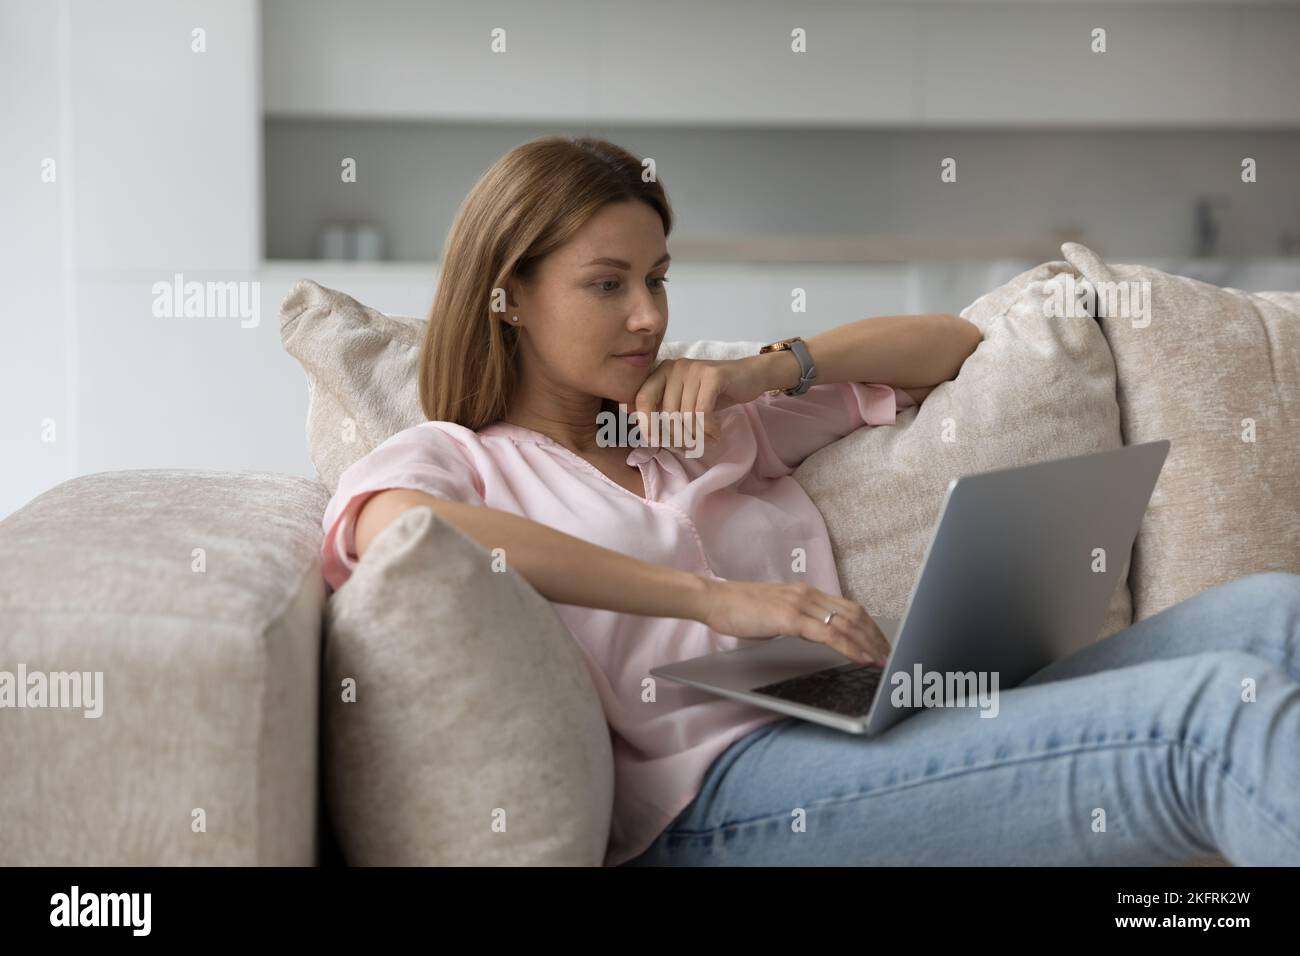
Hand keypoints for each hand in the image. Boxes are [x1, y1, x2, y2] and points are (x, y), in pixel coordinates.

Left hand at [632, 355, 775, 442]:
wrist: (749, 376)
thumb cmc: (714, 391)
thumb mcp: (685, 398)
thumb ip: (660, 404)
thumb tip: (629, 413)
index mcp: (663, 371)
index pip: (643, 398)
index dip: (646, 423)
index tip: (654, 442)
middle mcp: (675, 366)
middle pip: (666, 412)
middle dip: (677, 436)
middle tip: (690, 445)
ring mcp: (693, 369)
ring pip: (685, 415)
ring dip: (696, 435)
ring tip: (706, 439)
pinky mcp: (712, 375)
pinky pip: (702, 412)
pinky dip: (708, 429)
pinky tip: (715, 433)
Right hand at [693, 578, 890, 665]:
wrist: (715, 600)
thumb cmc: (740, 609)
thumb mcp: (776, 613)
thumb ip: (798, 619)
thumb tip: (814, 633)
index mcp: (807, 592)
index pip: (849, 608)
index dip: (869, 627)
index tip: (880, 643)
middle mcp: (809, 594)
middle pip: (855, 614)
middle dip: (876, 637)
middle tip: (890, 656)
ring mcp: (800, 605)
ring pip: (847, 623)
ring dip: (869, 644)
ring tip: (882, 660)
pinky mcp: (791, 618)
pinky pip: (829, 633)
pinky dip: (849, 647)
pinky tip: (860, 658)